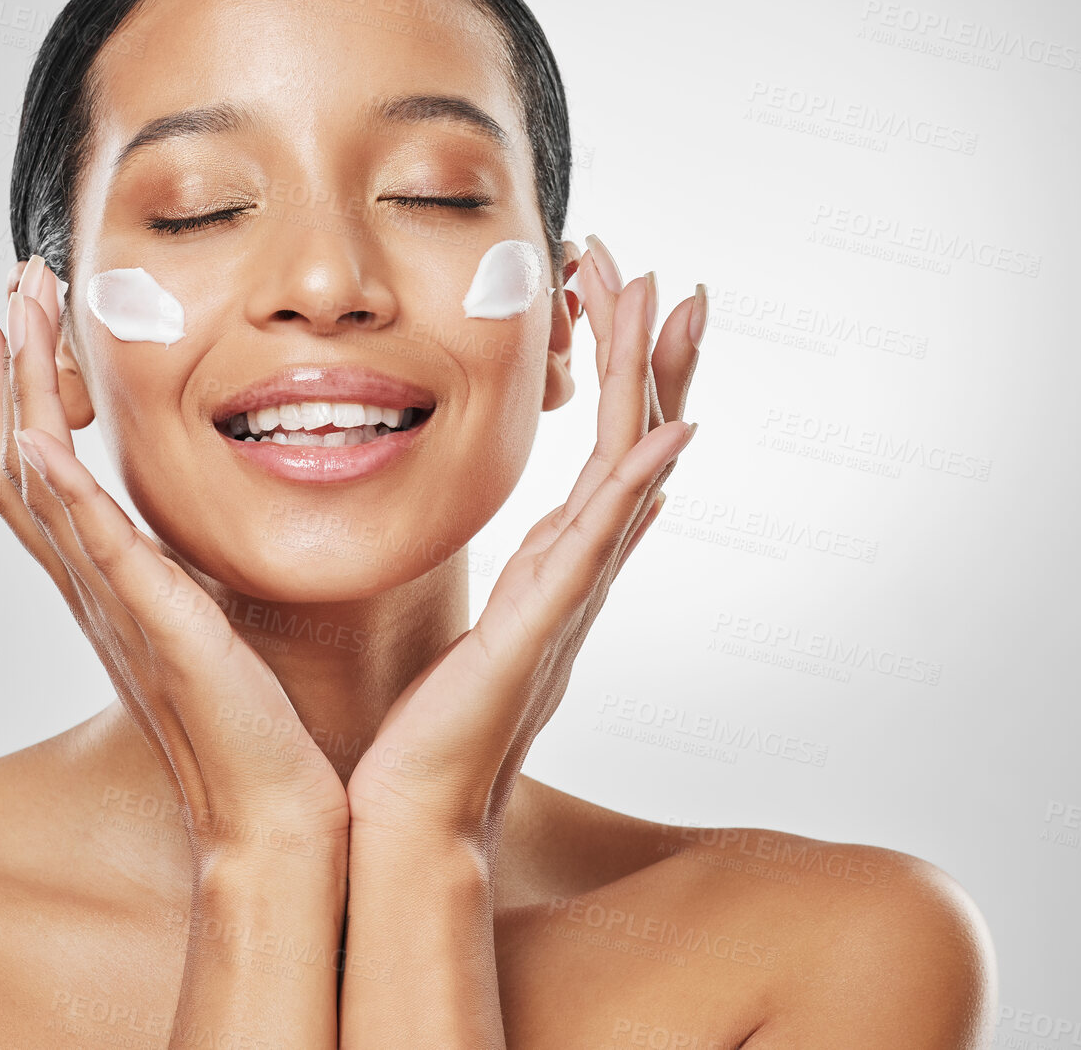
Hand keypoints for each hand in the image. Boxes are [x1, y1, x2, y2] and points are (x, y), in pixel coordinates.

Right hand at [0, 257, 350, 867]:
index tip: (16, 321)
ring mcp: (115, 607)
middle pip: (12, 465)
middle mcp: (93, 592)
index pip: (37, 476)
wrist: (277, 811)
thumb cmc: (258, 724)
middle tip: (3, 288)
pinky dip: (61, 489)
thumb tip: (213, 514)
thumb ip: (197, 566)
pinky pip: (94, 547)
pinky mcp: (158, 626)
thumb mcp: (218, 618)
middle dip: (1, 372)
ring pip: (34, 487)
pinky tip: (38, 431)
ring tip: (7, 314)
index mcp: (108, 586)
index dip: (15, 397)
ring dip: (14, 397)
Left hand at [344, 235, 704, 847]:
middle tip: (659, 269)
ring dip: (652, 382)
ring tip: (672, 300)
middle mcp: (575, 576)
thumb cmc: (425, 731)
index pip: (602, 451)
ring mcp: (569, 599)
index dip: (621, 374)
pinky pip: (600, 540)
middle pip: (631, 442)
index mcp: (551, 569)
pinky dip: (638, 482)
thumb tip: (543, 540)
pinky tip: (672, 427)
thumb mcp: (472, 631)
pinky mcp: (544, 627)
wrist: (407, 811)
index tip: (616, 295)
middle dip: (647, 353)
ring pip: (626, 468)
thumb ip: (512, 581)